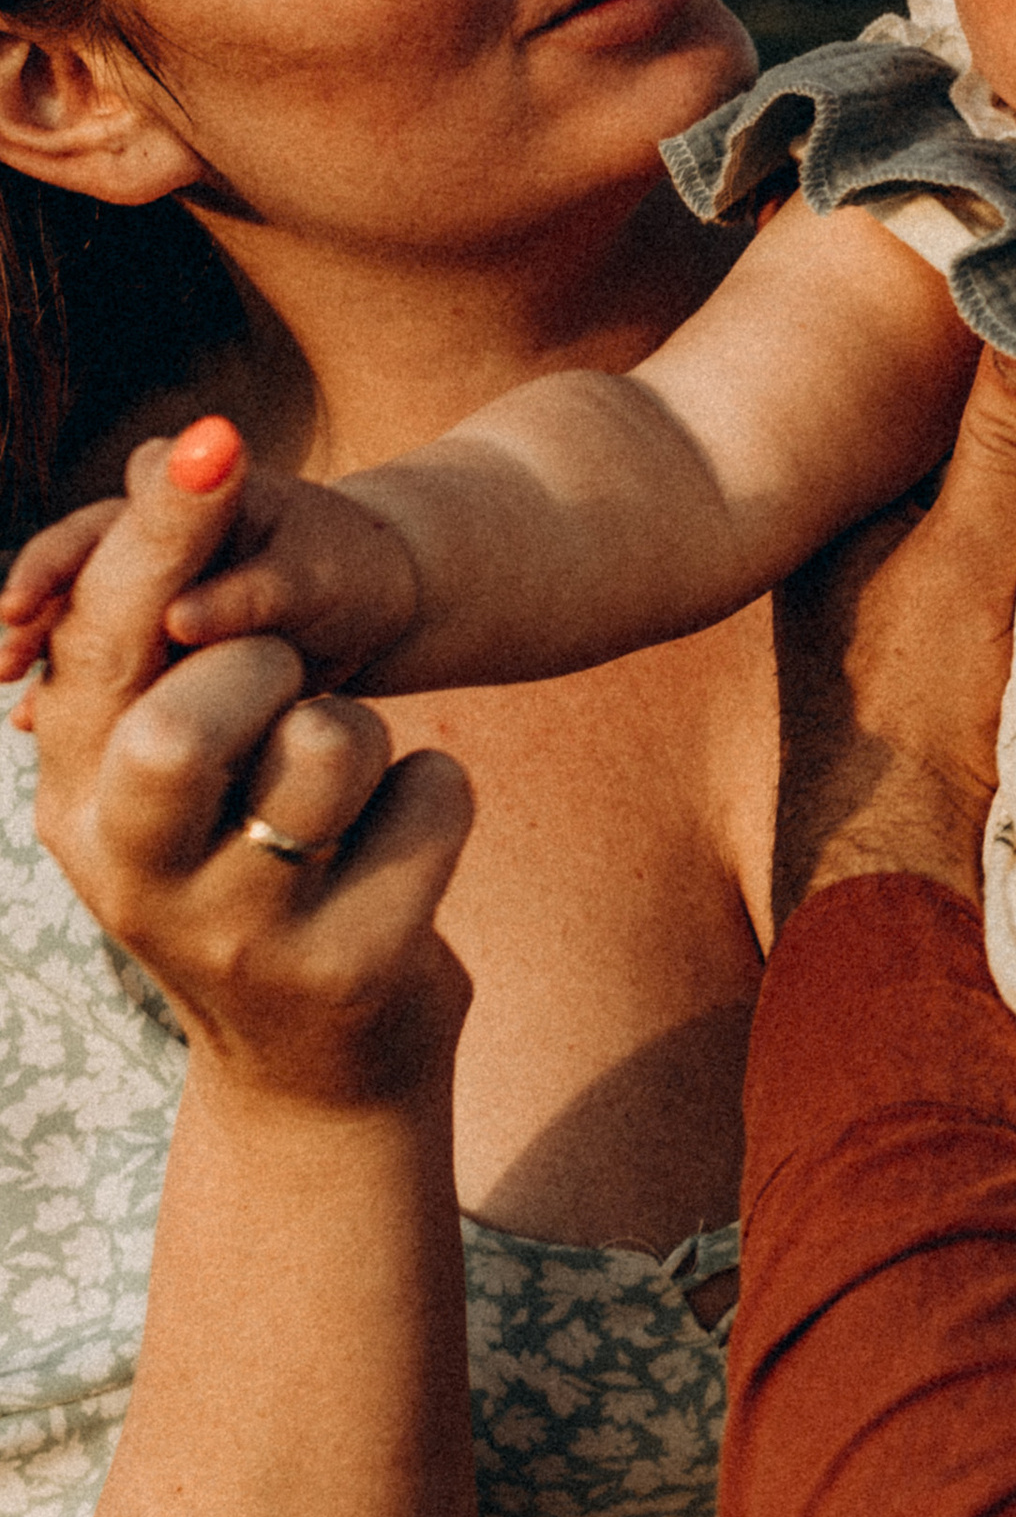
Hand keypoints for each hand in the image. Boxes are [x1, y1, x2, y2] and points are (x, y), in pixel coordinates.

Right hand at [0, 415, 422, 690]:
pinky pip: (112, 670)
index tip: (21, 607)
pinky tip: (56, 738)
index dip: (55, 566)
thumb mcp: (314, 575)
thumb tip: (178, 619)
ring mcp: (147, 591)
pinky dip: (86, 702)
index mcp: (183, 498)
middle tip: (6, 665)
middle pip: (73, 576)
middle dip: (33, 620)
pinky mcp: (157, 646)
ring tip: (28, 719)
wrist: (370, 602)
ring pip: (83, 627)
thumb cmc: (347, 572)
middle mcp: (150, 540)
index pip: (103, 526)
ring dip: (52, 668)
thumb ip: (251, 589)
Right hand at [22, 426, 473, 1108]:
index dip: (158, 535)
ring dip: (363, 733)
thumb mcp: (163, 796)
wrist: (315, 1081)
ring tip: (343, 796)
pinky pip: (434, 790)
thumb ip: (150, 667)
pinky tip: (401, 854)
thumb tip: (173, 458)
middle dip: (266, 664)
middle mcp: (133, 874)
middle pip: (196, 706)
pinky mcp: (351, 966)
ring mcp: (239, 932)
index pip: (104, 645)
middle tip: (289, 695)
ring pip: (332, 738)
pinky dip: (438, 793)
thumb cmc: (243, 880)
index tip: (215, 436)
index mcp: (75, 802)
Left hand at [771, 340, 1015, 920]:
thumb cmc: (907, 722)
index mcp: (841, 506)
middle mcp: (872, 540)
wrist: (907, 883)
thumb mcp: (963, 566)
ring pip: (1006, 496)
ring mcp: (919, 596)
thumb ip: (1004, 449)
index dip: (998, 334)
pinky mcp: (968, 645)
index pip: (926, 390)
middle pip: (972, 439)